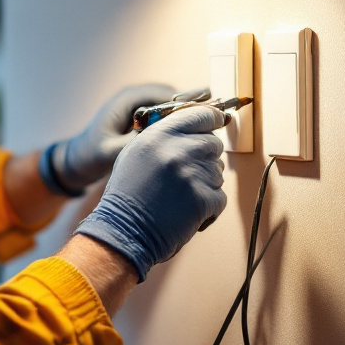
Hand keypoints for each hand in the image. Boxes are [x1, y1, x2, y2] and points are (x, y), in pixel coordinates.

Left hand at [44, 84, 201, 194]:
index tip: (209, 118)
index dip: (191, 106)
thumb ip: (132, 145)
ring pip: (175, 108)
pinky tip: (192, 142)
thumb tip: (161, 142)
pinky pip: (168, 117)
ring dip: (189, 119)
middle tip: (215, 126)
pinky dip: (181, 126)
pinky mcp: (144, 118)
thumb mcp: (109, 152)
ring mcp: (142, 107)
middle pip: (176, 98)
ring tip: (208, 135)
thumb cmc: (90, 154)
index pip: (168, 95)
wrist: (78, 158)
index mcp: (130, 99)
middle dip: (195, 112)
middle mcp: (138, 97)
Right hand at [73, 105, 227, 280]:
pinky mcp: (203, 198)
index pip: (201, 114)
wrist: (124, 231)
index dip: (212, 119)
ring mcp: (192, 174)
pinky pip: (220, 196)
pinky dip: (209, 207)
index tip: (218, 122)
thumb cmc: (128, 194)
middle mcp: (177, 149)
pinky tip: (188, 211)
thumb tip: (195, 127)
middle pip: (213, 143)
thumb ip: (164, 135)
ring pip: (218, 171)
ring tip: (180, 196)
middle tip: (185, 175)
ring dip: (205, 184)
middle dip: (205, 158)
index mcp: (159, 135)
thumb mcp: (136, 153)